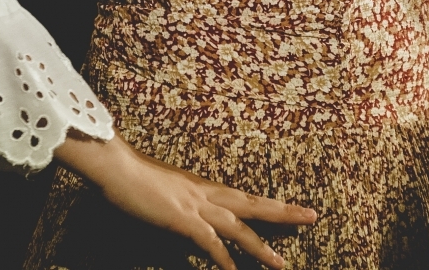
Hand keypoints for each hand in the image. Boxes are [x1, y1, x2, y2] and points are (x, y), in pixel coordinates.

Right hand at [54, 131, 315, 269]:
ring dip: (261, 248)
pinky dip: (223, 259)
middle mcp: (205, 194)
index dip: (267, 204)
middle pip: (253, 204)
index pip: (242, 196)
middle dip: (283, 213)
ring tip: (282, 265)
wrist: (116, 168)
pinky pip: (210, 244)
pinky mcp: (182, 220)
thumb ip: (176, 201)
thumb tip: (183, 214)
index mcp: (201, 186)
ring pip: (239, 228)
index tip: (290, 208)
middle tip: (311, 216)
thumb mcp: (161, 189)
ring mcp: (195, 207)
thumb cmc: (131, 176)